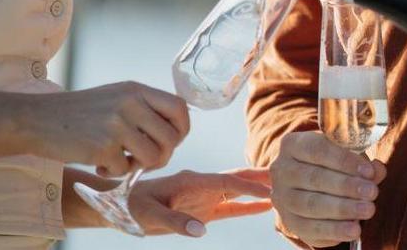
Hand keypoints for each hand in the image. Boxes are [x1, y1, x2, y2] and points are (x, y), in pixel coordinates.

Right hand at [29, 81, 188, 173]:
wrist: (38, 119)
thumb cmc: (80, 113)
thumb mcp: (116, 97)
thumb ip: (143, 108)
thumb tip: (174, 131)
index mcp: (136, 89)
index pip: (180, 108)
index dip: (182, 129)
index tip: (172, 141)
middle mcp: (131, 103)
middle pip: (172, 138)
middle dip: (163, 155)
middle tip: (144, 159)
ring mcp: (117, 125)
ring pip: (154, 157)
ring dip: (139, 166)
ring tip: (121, 160)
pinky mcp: (103, 147)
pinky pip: (125, 171)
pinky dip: (114, 172)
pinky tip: (100, 163)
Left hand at [128, 168, 271, 236]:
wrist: (121, 204)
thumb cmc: (133, 206)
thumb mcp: (149, 214)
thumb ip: (175, 221)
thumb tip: (202, 229)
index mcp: (191, 181)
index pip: (226, 182)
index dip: (247, 186)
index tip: (269, 190)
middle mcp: (201, 185)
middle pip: (236, 179)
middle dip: (259, 178)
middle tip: (286, 176)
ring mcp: (204, 197)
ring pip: (237, 191)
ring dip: (257, 189)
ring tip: (281, 187)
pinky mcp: (202, 209)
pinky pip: (230, 207)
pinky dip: (247, 206)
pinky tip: (264, 206)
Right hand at [269, 130, 385, 247]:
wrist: (305, 186)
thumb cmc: (328, 165)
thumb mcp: (343, 156)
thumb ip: (361, 162)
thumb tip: (377, 170)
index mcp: (292, 144)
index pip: (317, 149)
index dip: (344, 160)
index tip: (368, 170)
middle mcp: (281, 169)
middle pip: (314, 178)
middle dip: (346, 186)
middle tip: (372, 192)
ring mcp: (282, 197)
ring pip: (311, 204)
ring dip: (343, 209)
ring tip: (368, 210)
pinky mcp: (289, 222)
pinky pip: (310, 229)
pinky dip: (335, 230)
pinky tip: (354, 228)